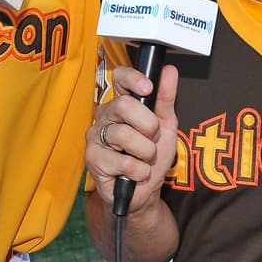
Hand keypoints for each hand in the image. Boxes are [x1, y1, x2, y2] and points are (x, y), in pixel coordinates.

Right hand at [86, 65, 179, 215]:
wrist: (145, 191)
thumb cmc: (151, 156)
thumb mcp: (166, 126)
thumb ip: (166, 99)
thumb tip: (169, 70)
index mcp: (121, 103)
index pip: (119, 78)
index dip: (132, 78)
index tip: (148, 87)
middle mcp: (104, 115)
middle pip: (124, 105)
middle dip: (148, 126)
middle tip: (151, 139)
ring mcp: (95, 136)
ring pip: (124, 135)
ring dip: (145, 153)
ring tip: (143, 159)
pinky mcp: (92, 159)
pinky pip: (123, 162)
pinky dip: (139, 171)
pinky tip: (135, 174)